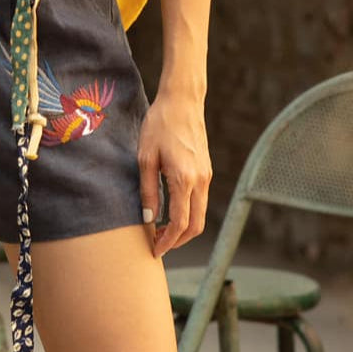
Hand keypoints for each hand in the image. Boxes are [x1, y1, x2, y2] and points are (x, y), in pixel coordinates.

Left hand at [137, 91, 211, 258]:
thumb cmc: (159, 125)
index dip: (167, 242)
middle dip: (178, 241)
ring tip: (162, 231)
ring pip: (200, 214)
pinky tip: (171, 211)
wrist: (182, 101)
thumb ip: (148, 191)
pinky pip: (201, 201)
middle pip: (195, 226)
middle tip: (158, 245)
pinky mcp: (206, 170)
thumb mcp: (146, 158)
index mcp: (184, 179)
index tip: (154, 251)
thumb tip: (149, 220)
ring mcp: (207, 176)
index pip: (180, 224)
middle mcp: (201, 181)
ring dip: (184, 228)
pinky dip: (189, 213)